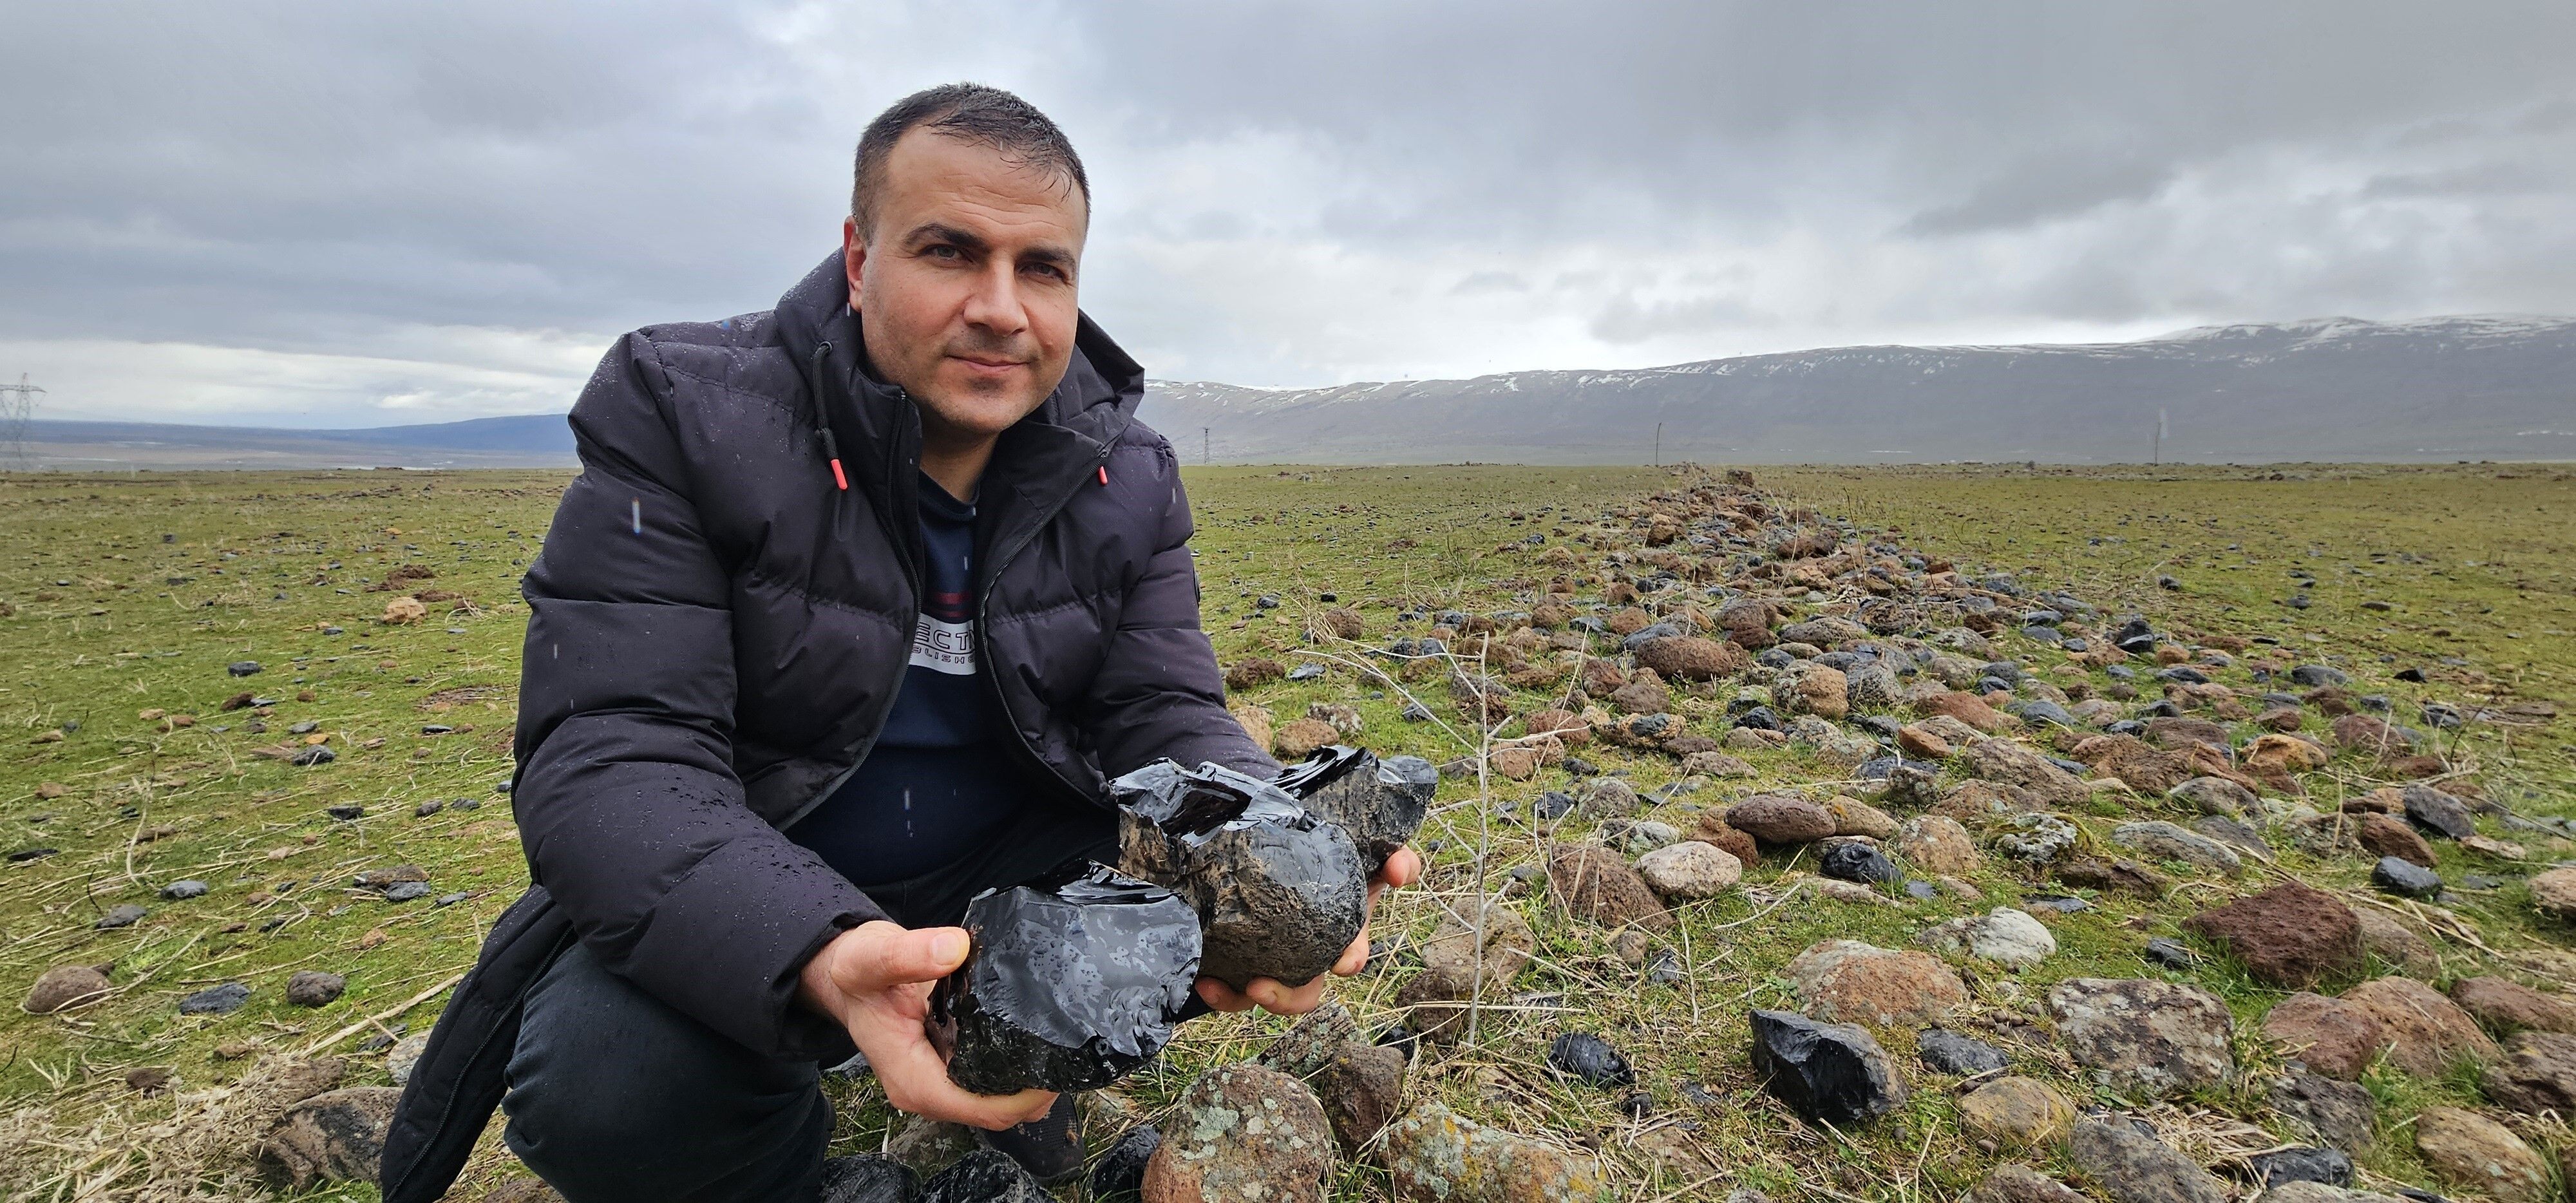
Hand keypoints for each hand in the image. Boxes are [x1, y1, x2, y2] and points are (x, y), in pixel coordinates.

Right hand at [798, 920, 1055, 1130]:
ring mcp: (938, 1081)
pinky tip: (1033, 1036)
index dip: (1022, 1097)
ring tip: (1057, 1040)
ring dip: (1029, 1081)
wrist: (846, 973)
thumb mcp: (874, 956)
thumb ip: (910, 952)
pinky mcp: (948, 1066)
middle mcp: (926, 1089)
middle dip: (1035, 1091)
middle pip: (996, 1112)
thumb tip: (954, 947)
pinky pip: (989, 1080)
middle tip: (1067, 1049)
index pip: (979, 1108)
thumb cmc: (857, 970)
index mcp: (911, 1078)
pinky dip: (1015, 1066)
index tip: (1052, 1068)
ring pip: (997, 1100)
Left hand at [1195, 845, 1422, 1015]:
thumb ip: (1395, 857)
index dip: (1350, 960)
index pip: (1352, 956)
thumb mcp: (1364, 851)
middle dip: (1288, 998)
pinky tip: (1206, 981)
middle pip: (1306, 993)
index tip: (1343, 962)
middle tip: (1263, 986)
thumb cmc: (1326, 855)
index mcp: (1341, 934)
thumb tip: (1402, 869)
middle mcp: (1309, 955)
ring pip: (1268, 998)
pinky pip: (1233, 993)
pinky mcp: (1240, 964)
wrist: (1275, 847)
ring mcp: (1274, 962)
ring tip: (1240, 985)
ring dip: (1253, 1000)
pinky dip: (1222, 995)